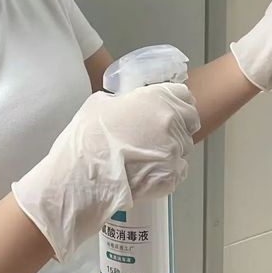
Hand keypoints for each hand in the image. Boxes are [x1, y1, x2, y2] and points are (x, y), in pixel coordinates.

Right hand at [12, 83, 199, 261]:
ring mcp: (175, 150)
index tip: (167, 111)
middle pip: (189, 123)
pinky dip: (167, 173)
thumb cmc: (88, 135)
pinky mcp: (173, 176)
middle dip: (177, 128)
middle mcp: (172, 121)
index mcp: (157, 98)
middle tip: (157, 137)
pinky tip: (147, 175)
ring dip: (170, 152)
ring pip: (183, 149)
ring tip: (146, 160)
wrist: (83, 174)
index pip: (184, 96)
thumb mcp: (101, 103)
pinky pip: (179, 172)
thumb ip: (124, 102)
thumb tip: (127, 106)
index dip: (176, 104)